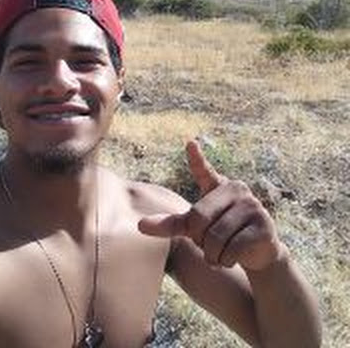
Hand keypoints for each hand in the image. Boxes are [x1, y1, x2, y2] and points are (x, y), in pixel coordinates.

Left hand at [139, 140, 283, 270]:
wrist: (258, 252)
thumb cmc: (221, 233)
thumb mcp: (194, 227)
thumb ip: (170, 224)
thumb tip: (140, 225)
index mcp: (218, 185)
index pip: (204, 170)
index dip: (196, 158)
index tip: (189, 143)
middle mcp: (236, 190)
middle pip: (199, 217)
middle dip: (198, 239)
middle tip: (207, 244)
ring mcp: (252, 206)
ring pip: (216, 238)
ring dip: (213, 254)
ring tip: (220, 254)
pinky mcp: (264, 226)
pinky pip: (233, 248)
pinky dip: (227, 260)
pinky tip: (234, 257)